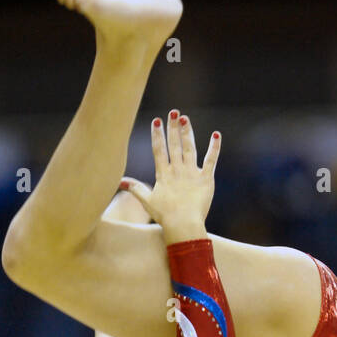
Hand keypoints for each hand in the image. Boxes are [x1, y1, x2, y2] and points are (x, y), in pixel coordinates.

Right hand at [120, 111, 220, 242]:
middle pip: (174, 144)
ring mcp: (192, 173)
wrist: (183, 225)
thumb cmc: (165, 216)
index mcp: (163, 174)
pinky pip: (211, 160)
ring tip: (185, 118)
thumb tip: (120, 182)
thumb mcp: (147, 201)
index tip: (157, 121)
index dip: (158, 135)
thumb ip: (135, 189)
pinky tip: (216, 135)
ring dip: (187, 132)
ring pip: (189, 148)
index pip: (159, 150)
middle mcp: (177, 170)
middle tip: (173, 111)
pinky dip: (214, 147)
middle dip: (173, 127)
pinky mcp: (206, 179)